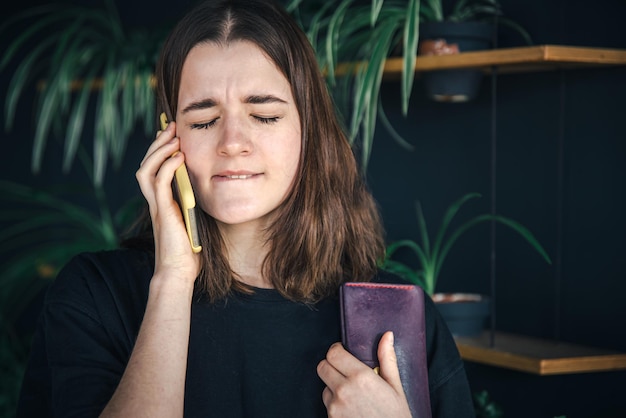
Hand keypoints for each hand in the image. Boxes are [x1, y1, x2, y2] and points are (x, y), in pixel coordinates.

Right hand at [136, 121, 200, 284]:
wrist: (178, 271)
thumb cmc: (188, 249)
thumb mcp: (193, 218)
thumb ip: (194, 202)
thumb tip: (209, 187)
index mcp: (162, 200)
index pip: (155, 167)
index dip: (160, 148)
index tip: (173, 132)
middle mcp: (156, 200)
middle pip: (147, 163)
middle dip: (158, 142)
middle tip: (171, 126)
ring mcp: (156, 205)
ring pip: (146, 169)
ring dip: (159, 150)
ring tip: (172, 136)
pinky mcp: (162, 211)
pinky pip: (159, 183)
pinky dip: (167, 166)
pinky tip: (179, 157)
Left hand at [317, 331, 411, 417]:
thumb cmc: (396, 417)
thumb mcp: (396, 387)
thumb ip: (387, 359)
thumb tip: (387, 336)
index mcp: (361, 377)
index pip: (333, 353)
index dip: (337, 350)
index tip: (344, 353)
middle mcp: (344, 390)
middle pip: (322, 366)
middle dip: (332, 365)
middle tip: (346, 370)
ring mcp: (335, 407)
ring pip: (324, 386)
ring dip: (333, 386)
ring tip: (353, 394)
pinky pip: (327, 405)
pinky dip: (335, 403)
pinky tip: (352, 408)